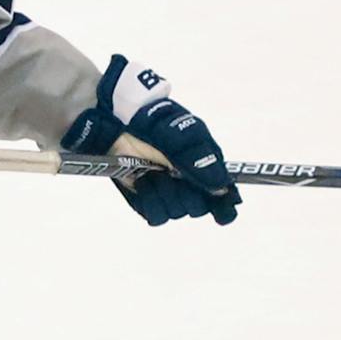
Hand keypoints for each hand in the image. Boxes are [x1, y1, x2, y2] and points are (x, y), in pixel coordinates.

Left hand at [63, 55, 238, 226]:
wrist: (115, 124)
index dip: (225, 207)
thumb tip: (221, 187)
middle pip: (199, 207)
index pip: (224, 195)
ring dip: (164, 193)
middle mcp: (189, 183)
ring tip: (152, 172)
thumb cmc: (152, 123)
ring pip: (177, 212)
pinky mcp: (147, 201)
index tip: (222, 214)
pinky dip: (150, 201)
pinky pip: (156, 216)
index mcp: (206, 165)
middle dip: (185, 193)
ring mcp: (168, 193)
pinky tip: (142, 182)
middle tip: (170, 173)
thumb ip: (201, 160)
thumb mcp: (181, 136)